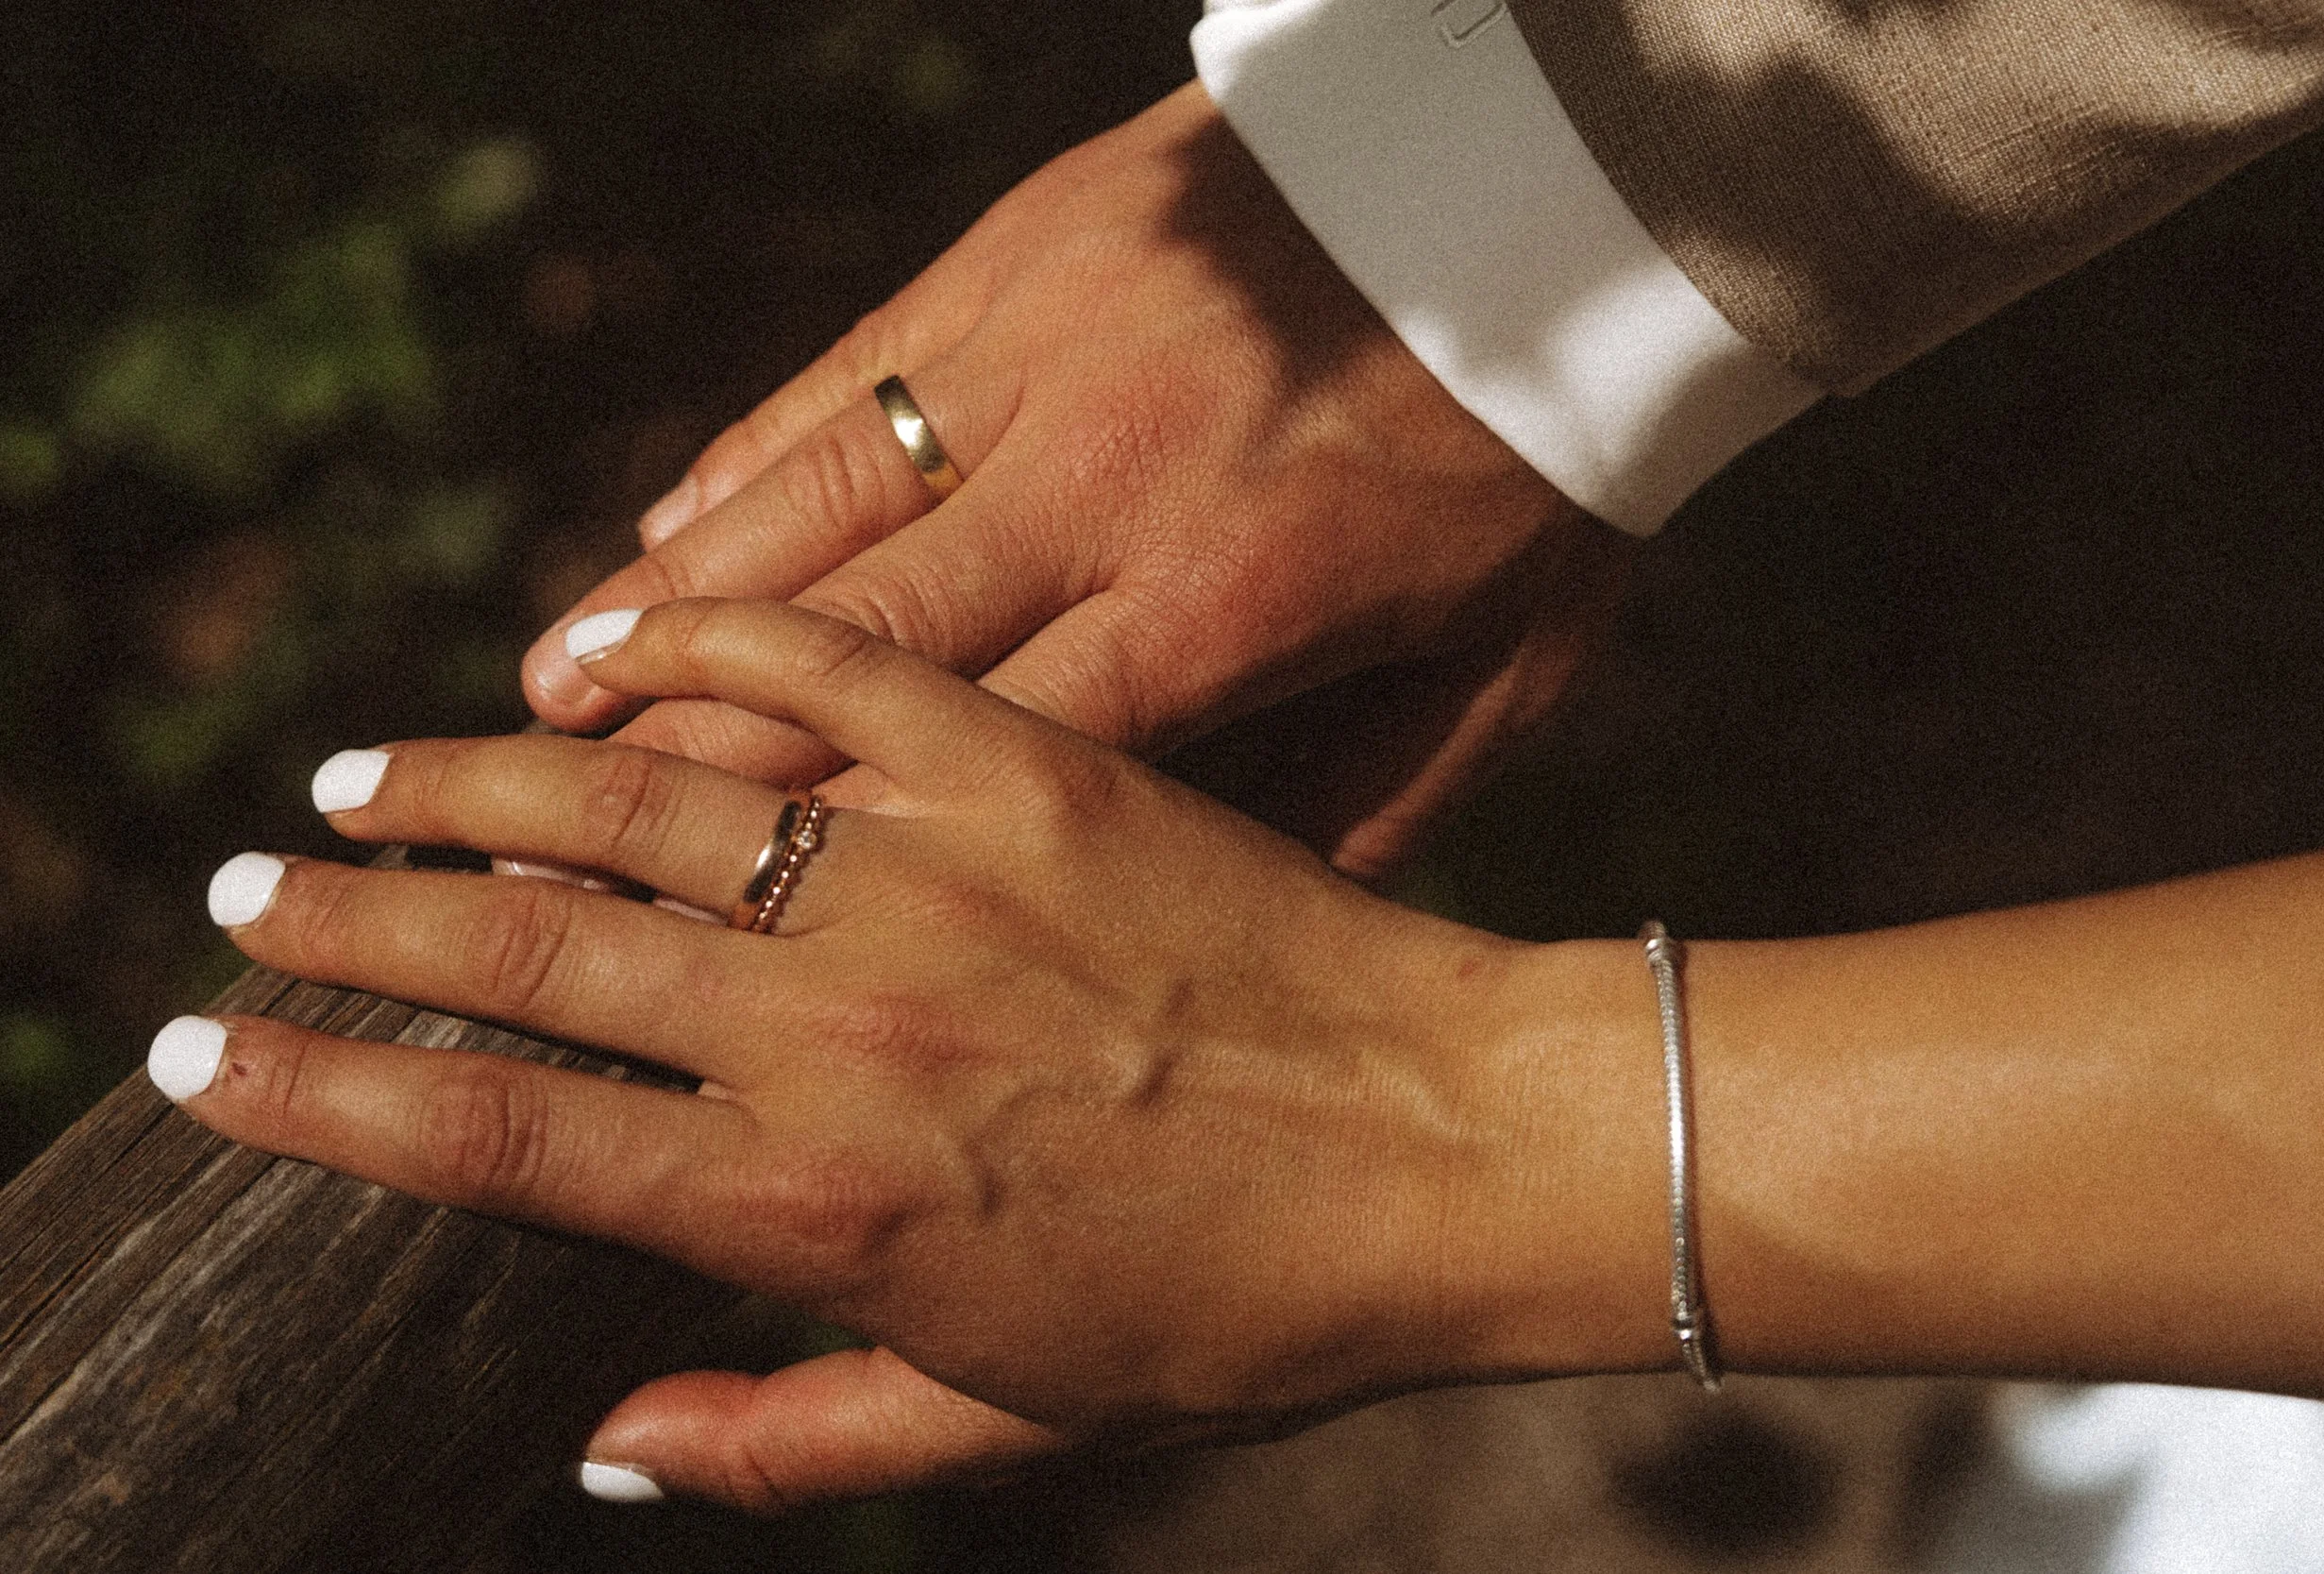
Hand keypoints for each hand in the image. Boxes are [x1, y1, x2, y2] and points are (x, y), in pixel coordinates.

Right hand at [167, 600, 1667, 1508]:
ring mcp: (925, 876)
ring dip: (467, 786)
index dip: (322, 1096)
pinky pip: (818, 668)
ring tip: (356, 777)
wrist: (1440, 1154)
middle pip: (521, 955)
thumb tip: (593, 1450)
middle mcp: (836, 1027)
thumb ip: (781, 1443)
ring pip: (630, 805)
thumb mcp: (999, 1427)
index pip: (495, 1137)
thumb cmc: (1232, 1315)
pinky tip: (591, 632)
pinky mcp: (1021, 766)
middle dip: (345, 927)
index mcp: (812, 1203)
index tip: (201, 1060)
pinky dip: (688, 638)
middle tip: (237, 895)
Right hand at [521, 82, 1634, 877]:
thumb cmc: (1535, 468)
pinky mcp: (1012, 258)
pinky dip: (742, 465)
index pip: (964, 759)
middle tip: (531, 839)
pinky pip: (840, 379)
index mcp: (1221, 606)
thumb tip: (1197, 932)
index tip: (686, 936)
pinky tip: (655, 536)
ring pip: (805, 504)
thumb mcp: (1494, 677)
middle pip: (840, 644)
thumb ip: (1345, 811)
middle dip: (676, 757)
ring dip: (659, 605)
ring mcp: (1038, 353)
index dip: (808, 853)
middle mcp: (1097, 481)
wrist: (1546, 196)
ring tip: (544, 694)